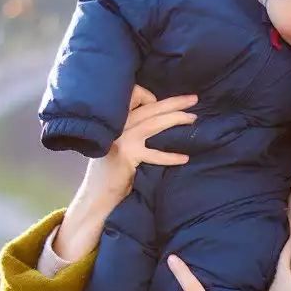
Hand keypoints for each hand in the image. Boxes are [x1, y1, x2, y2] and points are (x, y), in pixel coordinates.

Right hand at [85, 84, 197, 209]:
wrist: (96, 194)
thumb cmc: (111, 171)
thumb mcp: (119, 143)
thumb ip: (132, 130)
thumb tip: (161, 120)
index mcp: (115, 119)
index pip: (133, 95)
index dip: (150, 96)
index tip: (163, 104)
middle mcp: (117, 124)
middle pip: (149, 107)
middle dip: (174, 102)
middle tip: (193, 99)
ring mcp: (121, 139)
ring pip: (153, 122)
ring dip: (176, 118)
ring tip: (192, 118)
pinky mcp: (126, 155)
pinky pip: (155, 153)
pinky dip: (171, 156)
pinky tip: (184, 158)